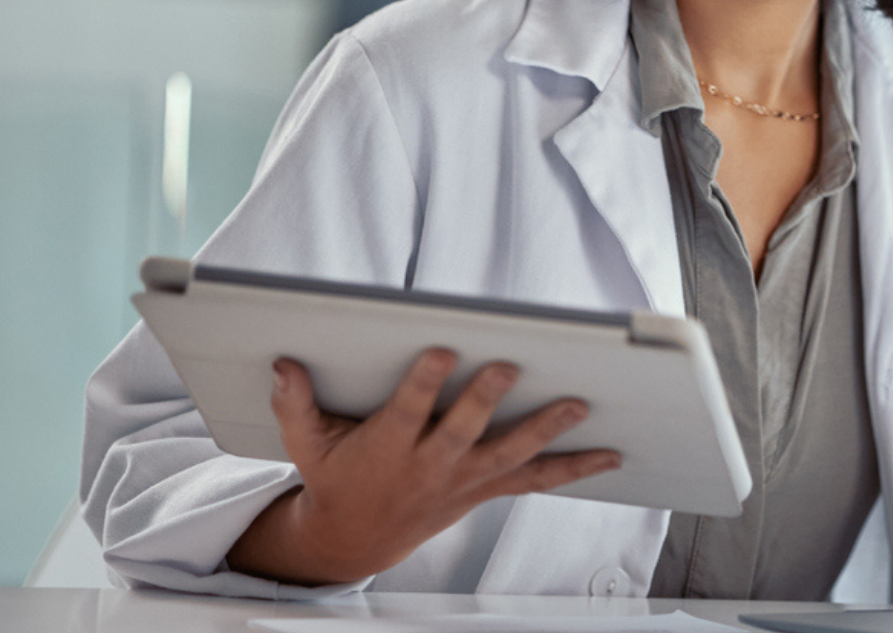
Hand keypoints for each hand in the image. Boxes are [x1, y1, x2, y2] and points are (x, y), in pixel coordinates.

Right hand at [226, 348, 620, 584]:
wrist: (354, 541)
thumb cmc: (336, 480)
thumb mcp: (306, 444)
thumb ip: (295, 405)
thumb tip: (283, 365)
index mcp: (387, 449)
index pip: (407, 413)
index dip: (423, 384)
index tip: (440, 351)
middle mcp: (430, 467)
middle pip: (463, 433)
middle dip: (485, 400)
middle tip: (508, 367)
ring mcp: (463, 481)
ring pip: (510, 456)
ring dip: (546, 430)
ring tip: (578, 405)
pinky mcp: (484, 489)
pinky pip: (535, 480)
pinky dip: (573, 468)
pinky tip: (609, 454)